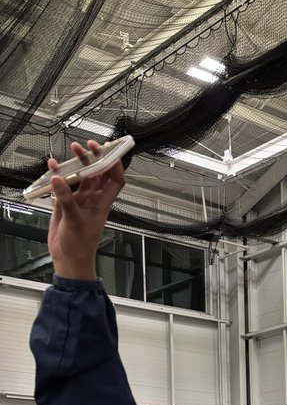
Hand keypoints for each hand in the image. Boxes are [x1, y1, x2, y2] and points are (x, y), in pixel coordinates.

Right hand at [47, 140, 125, 279]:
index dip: (115, 165)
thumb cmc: (80, 246)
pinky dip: (59, 174)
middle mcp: (92, 199)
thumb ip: (66, 200)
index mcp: (102, 203)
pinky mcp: (65, 203)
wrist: (68, 259)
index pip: (115, 180)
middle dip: (94, 158)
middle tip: (87, 145)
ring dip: (77, 163)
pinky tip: (53, 166)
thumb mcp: (75, 221)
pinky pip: (64, 184)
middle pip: (97, 173)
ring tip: (72, 149)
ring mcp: (79, 200)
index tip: (109, 152)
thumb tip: (58, 179)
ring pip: (81, 176)